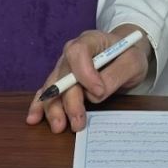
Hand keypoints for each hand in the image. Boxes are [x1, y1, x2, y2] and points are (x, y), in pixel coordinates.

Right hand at [25, 25, 151, 132]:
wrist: (125, 55)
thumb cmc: (129, 56)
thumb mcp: (133, 63)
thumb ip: (116, 75)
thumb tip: (96, 93)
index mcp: (90, 40)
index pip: (78, 52)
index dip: (84, 73)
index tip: (99, 91)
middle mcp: (72, 52)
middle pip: (63, 75)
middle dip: (69, 100)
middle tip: (78, 122)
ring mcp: (64, 67)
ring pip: (52, 86)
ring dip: (53, 107)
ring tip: (59, 126)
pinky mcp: (62, 81)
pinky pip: (47, 92)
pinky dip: (40, 105)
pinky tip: (34, 118)